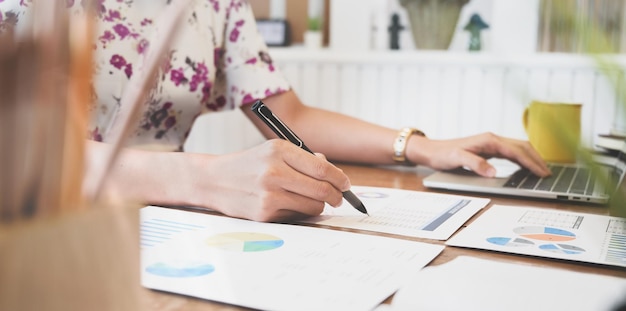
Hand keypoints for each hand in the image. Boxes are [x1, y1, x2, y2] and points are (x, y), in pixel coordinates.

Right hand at [193, 139, 350, 221]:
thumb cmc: (249, 164)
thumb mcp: (273, 151)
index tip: (346, 184)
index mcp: (279, 150)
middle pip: (322, 189)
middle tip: (339, 198)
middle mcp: (274, 171)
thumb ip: (304, 158)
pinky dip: (299, 212)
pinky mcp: (265, 213)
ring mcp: (269, 194)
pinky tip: (286, 203)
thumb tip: (333, 173)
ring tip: (307, 198)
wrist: (214, 180)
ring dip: (318, 205)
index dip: (340, 178)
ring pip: (313, 205)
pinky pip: (297, 216)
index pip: (322, 167)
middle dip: (336, 196)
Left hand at [407, 132, 550, 177]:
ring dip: (531, 158)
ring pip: (518, 148)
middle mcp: (492, 139)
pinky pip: (511, 152)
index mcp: (489, 141)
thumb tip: (493, 172)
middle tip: (548, 173)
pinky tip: (525, 167)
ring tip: (541, 171)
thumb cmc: (443, 154)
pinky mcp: (488, 149)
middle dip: (537, 159)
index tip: (542, 172)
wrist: (432, 150)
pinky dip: (522, 159)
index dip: (531, 162)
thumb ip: (475, 164)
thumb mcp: (457, 159)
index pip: (516, 151)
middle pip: (522, 147)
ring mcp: (491, 143)